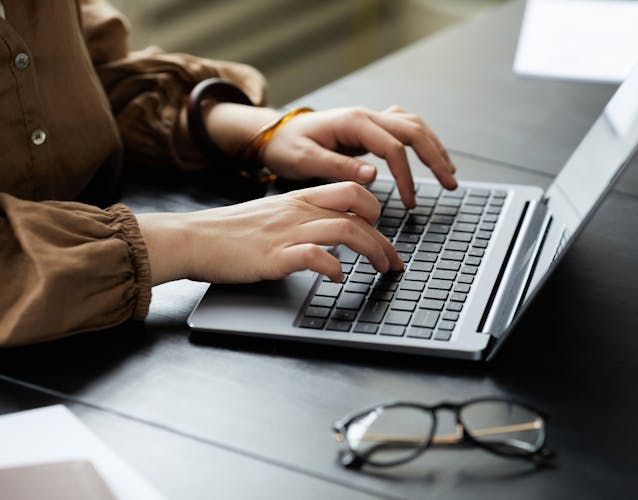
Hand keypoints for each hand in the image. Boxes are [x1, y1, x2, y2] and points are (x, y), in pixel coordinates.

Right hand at [136, 182, 402, 285]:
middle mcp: (298, 211)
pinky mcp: (274, 256)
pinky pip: (315, 256)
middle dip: (383, 238)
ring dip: (372, 250)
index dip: (375, 209)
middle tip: (393, 260)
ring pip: (345, 229)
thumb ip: (301, 217)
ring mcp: (287, 232)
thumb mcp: (272, 214)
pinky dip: (334, 267)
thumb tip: (329, 233)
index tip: (382, 231)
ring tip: (381, 269)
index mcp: (298, 198)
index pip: (350, 190)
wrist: (193, 238)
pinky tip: (338, 277)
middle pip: (357, 211)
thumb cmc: (229, 231)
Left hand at [260, 106, 457, 206]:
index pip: (393, 148)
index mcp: (353, 122)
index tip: (410, 203)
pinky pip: (404, 127)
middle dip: (435, 158)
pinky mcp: (369, 126)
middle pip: (413, 130)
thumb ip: (340, 167)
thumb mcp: (305, 160)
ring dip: (434, 147)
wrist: (274, 133)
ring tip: (449, 172)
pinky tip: (430, 155)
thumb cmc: (287, 147)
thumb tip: (374, 176)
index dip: (406, 176)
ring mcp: (369, 118)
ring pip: (413, 125)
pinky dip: (422, 141)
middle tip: (450, 184)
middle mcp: (366, 115)